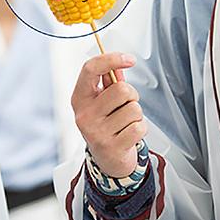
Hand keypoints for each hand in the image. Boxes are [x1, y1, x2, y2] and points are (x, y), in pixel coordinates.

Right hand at [71, 52, 145, 177]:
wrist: (106, 160)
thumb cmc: (106, 124)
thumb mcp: (102, 101)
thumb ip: (110, 82)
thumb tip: (120, 64)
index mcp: (79, 98)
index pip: (90, 69)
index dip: (111, 59)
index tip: (129, 59)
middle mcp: (84, 114)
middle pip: (121, 89)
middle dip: (131, 96)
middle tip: (125, 106)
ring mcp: (96, 132)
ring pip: (134, 108)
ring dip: (136, 115)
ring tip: (126, 122)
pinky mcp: (112, 146)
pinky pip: (139, 127)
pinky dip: (140, 129)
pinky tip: (129, 134)